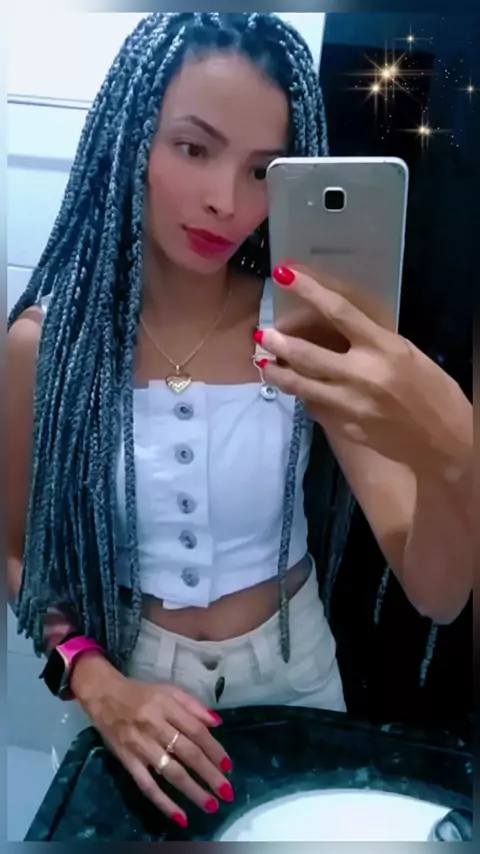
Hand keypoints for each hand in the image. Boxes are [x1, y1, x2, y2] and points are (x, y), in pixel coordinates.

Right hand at [71, 655, 233, 828]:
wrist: (105, 697)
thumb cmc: (142, 694)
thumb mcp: (169, 690)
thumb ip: (194, 705)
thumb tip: (218, 723)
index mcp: (168, 707)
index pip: (196, 731)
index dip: (214, 749)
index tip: (228, 766)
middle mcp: (155, 726)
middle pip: (187, 753)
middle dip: (209, 774)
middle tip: (227, 792)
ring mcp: (141, 746)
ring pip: (170, 772)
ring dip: (192, 791)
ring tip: (211, 805)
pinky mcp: (128, 761)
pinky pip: (147, 786)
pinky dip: (164, 803)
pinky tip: (181, 817)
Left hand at [256, 265, 470, 470]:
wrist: (443, 440)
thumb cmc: (431, 390)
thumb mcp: (405, 355)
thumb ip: (370, 343)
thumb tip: (333, 331)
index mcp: (384, 348)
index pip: (339, 312)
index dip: (309, 291)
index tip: (285, 274)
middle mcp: (363, 375)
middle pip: (308, 354)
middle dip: (279, 342)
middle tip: (262, 333)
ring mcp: (350, 405)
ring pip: (300, 385)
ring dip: (276, 373)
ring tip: (262, 363)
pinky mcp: (344, 428)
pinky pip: (315, 407)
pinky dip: (303, 396)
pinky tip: (295, 389)